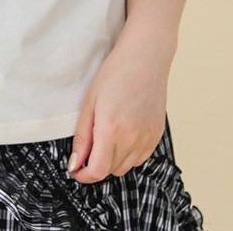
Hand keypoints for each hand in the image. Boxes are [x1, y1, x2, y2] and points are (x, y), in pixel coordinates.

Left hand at [67, 36, 172, 182]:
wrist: (145, 57)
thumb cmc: (114, 73)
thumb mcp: (89, 102)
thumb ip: (82, 137)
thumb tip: (74, 164)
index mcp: (111, 129)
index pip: (97, 171)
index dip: (83, 175)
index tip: (75, 170)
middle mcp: (132, 139)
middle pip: (110, 170)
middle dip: (96, 164)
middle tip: (89, 143)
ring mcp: (147, 139)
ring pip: (125, 166)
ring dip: (112, 159)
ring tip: (106, 134)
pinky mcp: (157, 136)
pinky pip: (140, 158)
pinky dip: (128, 154)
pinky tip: (123, 133)